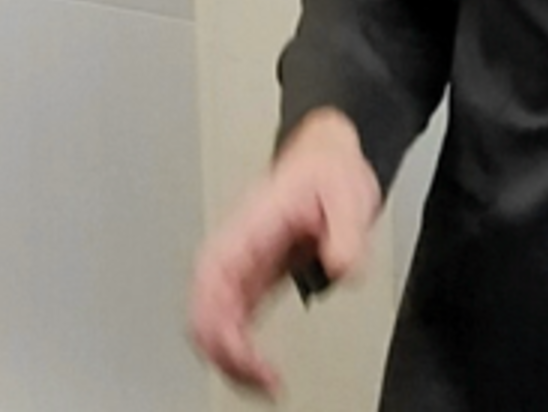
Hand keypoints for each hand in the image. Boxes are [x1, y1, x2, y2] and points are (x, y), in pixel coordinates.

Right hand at [188, 109, 382, 397]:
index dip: (222, 329)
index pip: (211, 285)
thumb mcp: (347, 194)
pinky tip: (262, 372)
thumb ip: (346, 232)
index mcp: (246, 228)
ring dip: (228, 361)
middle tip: (262, 383)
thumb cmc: (328, 172)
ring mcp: (237, 268)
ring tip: (264, 386)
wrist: (325, 160)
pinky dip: (238, 353)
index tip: (251, 359)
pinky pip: (227, 324)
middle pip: (200, 314)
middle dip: (223, 356)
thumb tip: (340, 268)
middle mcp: (233, 250)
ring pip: (207, 325)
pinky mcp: (249, 282)